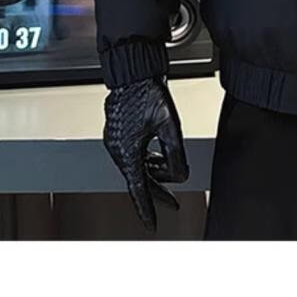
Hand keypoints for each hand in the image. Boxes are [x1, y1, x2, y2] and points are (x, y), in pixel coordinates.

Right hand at [103, 76, 189, 231]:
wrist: (134, 71)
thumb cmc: (148, 93)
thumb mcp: (170, 126)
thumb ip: (176, 155)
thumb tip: (181, 177)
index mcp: (127, 150)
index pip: (138, 188)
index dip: (146, 209)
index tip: (151, 225)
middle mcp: (117, 148)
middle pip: (139, 180)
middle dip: (157, 192)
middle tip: (173, 204)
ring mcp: (115, 141)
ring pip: (137, 167)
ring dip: (154, 171)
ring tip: (169, 168)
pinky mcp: (118, 134)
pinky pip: (134, 156)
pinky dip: (147, 160)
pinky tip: (158, 157)